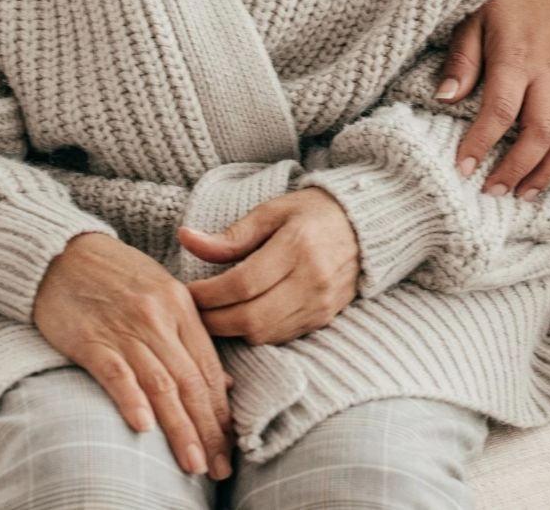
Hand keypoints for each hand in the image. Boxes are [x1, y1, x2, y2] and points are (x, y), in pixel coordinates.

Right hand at [33, 232, 233, 481]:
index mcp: (179, 304)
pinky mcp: (90, 339)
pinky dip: (131, 400)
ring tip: (193, 462)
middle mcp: (156, 316)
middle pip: (189, 381)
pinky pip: (115, 373)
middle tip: (219, 467)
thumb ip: (191, 335)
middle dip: (208, 429)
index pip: (208, 367)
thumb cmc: (115, 274)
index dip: (221, 411)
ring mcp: (123, 328)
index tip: (231, 445)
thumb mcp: (162, 291)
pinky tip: (143, 427)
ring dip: (179, 428)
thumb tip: (223, 383)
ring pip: (160, 384)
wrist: (61, 251)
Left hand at [180, 187, 358, 343]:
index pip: (243, 283)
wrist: (363, 227)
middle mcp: (311, 281)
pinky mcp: (324, 319)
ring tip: (210, 316)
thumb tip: (186, 239)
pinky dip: (255, 334)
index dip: (209, 294)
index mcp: (297, 246)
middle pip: (252, 317)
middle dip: (214, 320)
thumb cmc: (311, 213)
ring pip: (265, 334)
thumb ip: (231, 234)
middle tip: (191, 312)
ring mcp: (320, 305)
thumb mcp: (270, 211)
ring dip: (231, 331)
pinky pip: (281, 338)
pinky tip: (239, 320)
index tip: (186, 292)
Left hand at [437, 0, 549, 197]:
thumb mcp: (475, 16)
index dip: (481, 144)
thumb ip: (462, 59)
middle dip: (516, 168)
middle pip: (539, 132)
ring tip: (524, 193)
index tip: (463, 169)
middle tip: (494, 191)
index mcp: (516, 56)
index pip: (499, 110)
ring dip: (548, 170)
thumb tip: (443, 99)